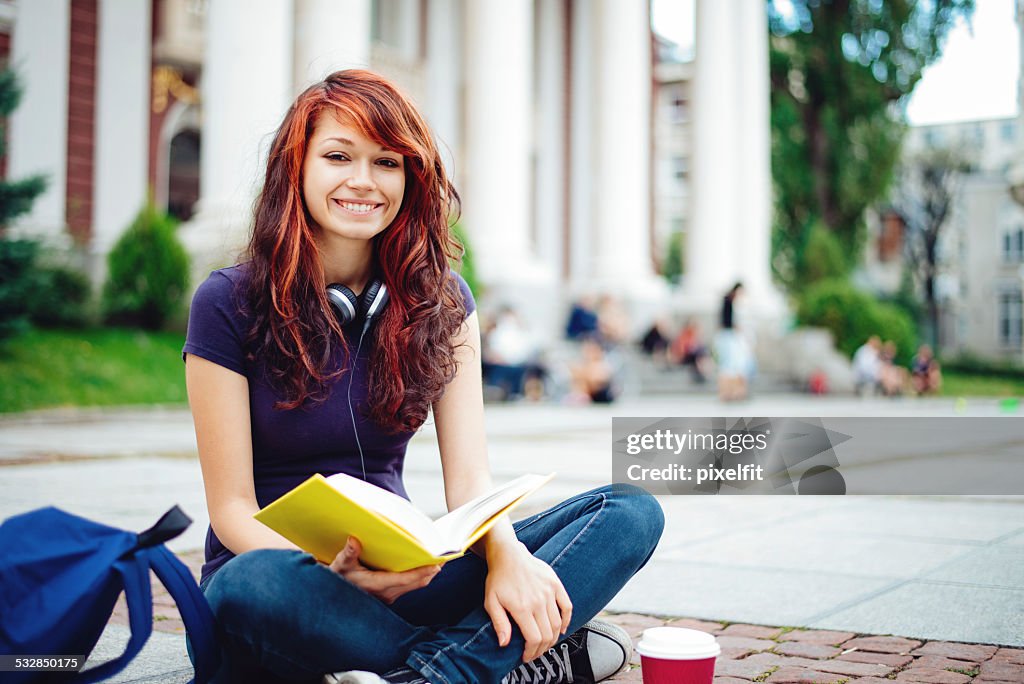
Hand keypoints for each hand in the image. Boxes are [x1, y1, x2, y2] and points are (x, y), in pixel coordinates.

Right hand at [329, 537, 441, 603]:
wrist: (333, 597)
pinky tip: (425, 569)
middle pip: (415, 583)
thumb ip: (348, 553)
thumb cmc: (338, 579)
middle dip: (430, 572)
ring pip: (415, 586)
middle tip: (444, 559)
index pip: (404, 579)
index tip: (435, 565)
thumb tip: (354, 540)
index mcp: (376, 585)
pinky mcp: (389, 596)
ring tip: (438, 562)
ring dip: (427, 575)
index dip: (421, 572)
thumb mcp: (340, 565)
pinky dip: (419, 578)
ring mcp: (388, 596)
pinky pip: (409, 587)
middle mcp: (386, 594)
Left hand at [483, 541, 572, 662]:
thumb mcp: (491, 602)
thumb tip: (504, 643)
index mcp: (522, 607)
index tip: (526, 656)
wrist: (509, 555)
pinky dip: (567, 621)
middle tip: (535, 653)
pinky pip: (567, 607)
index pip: (534, 639)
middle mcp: (538, 601)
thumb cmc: (499, 578)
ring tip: (545, 644)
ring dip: (553, 638)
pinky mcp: (555, 585)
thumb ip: (499, 623)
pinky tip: (561, 629)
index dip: (531, 652)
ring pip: (558, 624)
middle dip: (541, 649)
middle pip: (548, 635)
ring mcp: (549, 592)